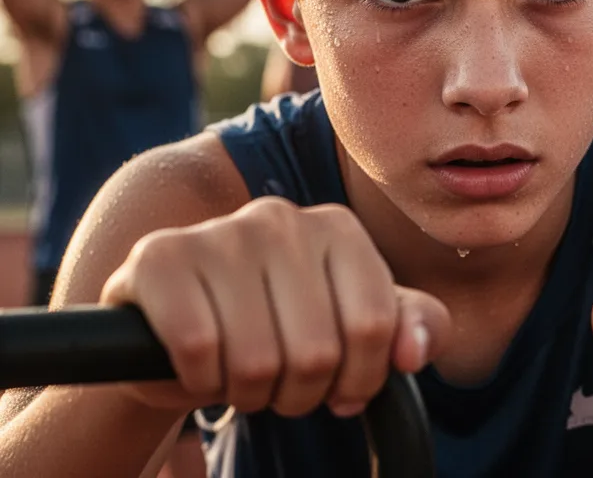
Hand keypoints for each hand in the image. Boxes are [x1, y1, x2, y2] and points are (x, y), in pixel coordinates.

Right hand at [100, 197, 449, 417]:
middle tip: (279, 383)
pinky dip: (199, 380)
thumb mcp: (353, 327)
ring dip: (249, 393)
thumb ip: (410, 327)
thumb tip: (414, 352)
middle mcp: (281, 216)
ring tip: (240, 375)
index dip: (358, 380)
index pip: (375, 327)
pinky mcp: (160, 256)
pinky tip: (199, 365)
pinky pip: (198, 350)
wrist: (176, 332)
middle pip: (317, 351)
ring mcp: (219, 231)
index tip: (338, 386)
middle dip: (299, 394)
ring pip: (257, 358)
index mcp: (338, 227)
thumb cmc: (277, 328)